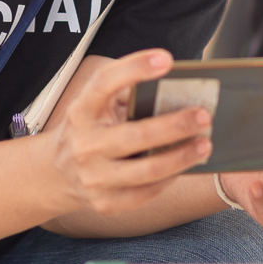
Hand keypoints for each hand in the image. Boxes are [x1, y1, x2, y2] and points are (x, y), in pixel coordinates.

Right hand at [42, 49, 212, 215]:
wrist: (57, 174)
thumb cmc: (91, 129)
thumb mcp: (97, 106)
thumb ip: (127, 93)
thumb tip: (178, 87)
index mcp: (81, 111)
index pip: (105, 83)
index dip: (135, 68)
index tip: (166, 59)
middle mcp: (84, 145)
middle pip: (136, 135)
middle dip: (175, 125)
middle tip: (204, 115)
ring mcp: (92, 178)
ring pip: (147, 170)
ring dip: (181, 157)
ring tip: (205, 144)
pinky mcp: (104, 203)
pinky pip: (146, 193)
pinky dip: (169, 179)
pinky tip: (185, 166)